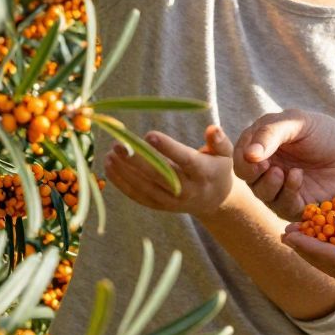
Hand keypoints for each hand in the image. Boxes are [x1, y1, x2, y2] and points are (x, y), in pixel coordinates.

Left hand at [103, 124, 237, 221]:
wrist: (214, 200)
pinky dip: (121, 183)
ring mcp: (171, 201)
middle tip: (118, 144)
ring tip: (110, 152)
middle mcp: (187, 190)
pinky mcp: (159, 206)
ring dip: (124, 171)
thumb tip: (213, 128)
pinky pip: (138, 196)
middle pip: (159, 175)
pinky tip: (108, 167)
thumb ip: (218, 141)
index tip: (150, 135)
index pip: (185, 160)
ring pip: (145, 187)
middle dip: (137, 160)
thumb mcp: (225, 154)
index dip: (168, 148)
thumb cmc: (217, 168)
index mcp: (204, 174)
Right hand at [233, 109, 334, 216]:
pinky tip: (298, 176)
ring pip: (262, 194)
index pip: (239, 157)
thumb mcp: (295, 122)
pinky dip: (288, 193)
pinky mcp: (295, 205)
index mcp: (259, 147)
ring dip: (270, 185)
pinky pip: (283, 206)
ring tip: (284, 172)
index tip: (255, 157)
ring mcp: (279, 189)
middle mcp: (265, 170)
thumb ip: (270, 134)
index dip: (244, 159)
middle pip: (247, 178)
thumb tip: (249, 154)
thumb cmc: (320, 131)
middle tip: (269, 166)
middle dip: (254, 174)